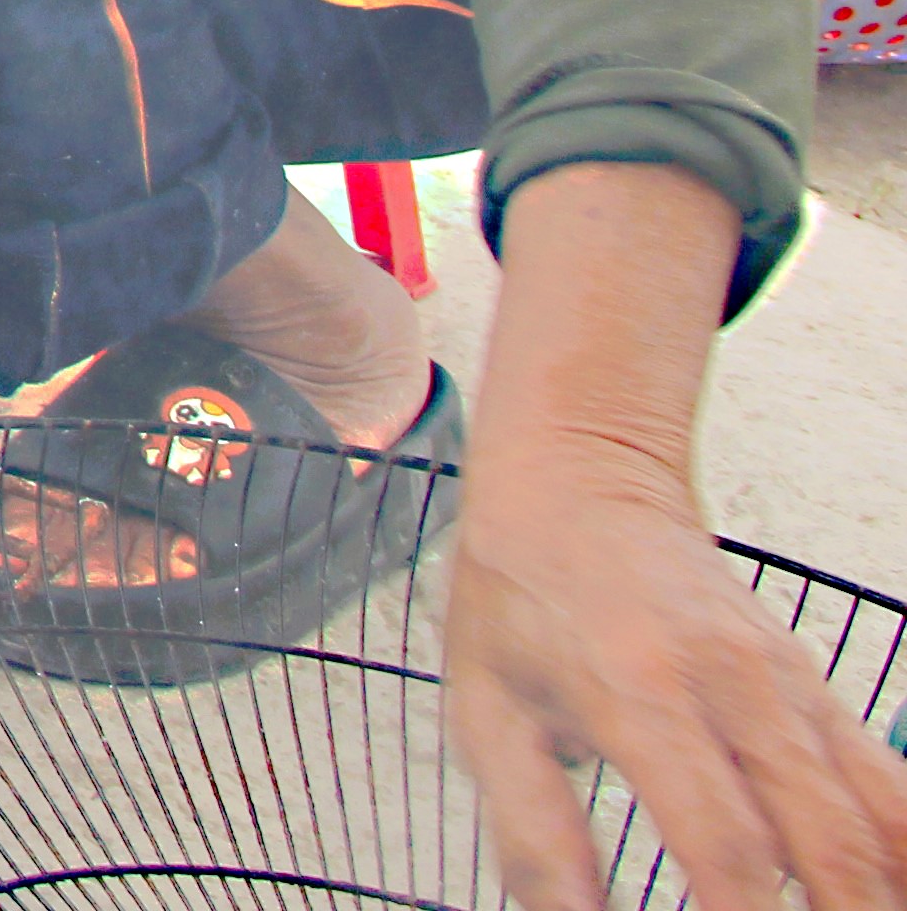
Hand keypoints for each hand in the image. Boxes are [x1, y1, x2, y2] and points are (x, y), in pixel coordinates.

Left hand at [447, 436, 906, 904]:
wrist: (577, 482)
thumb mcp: (485, 711)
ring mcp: (790, 685)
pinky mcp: (818, 687)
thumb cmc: (520, 598)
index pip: (724, 838)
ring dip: (881, 893)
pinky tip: (882, 890)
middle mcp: (734, 687)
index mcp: (639, 695)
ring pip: (879, 815)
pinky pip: (889, 782)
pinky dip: (900, 849)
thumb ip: (533, 831)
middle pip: (830, 840)